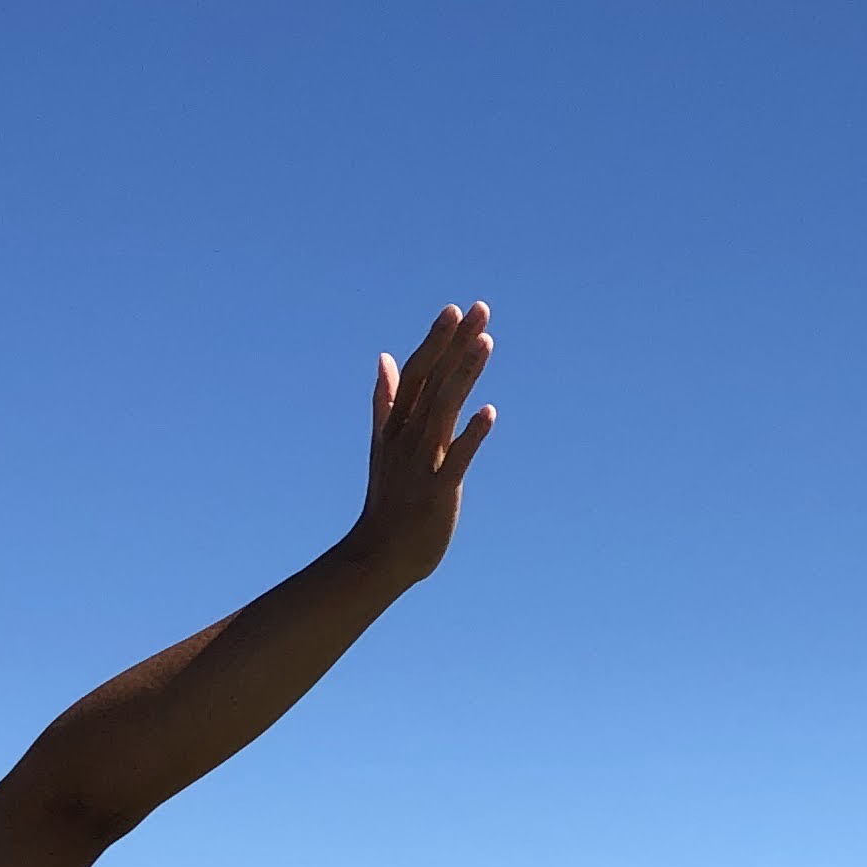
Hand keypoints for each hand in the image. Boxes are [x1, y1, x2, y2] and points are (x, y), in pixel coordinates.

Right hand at [346, 302, 495, 585]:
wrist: (378, 557)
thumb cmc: (388, 501)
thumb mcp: (383, 446)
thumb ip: (386, 400)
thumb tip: (385, 357)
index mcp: (396, 426)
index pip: (418, 374)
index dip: (436, 341)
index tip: (455, 309)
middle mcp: (406, 439)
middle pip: (433, 383)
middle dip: (454, 345)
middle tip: (479, 309)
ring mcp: (420, 464)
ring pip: (443, 411)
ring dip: (463, 376)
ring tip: (485, 342)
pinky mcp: (436, 493)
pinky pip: (455, 461)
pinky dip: (470, 436)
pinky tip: (489, 412)